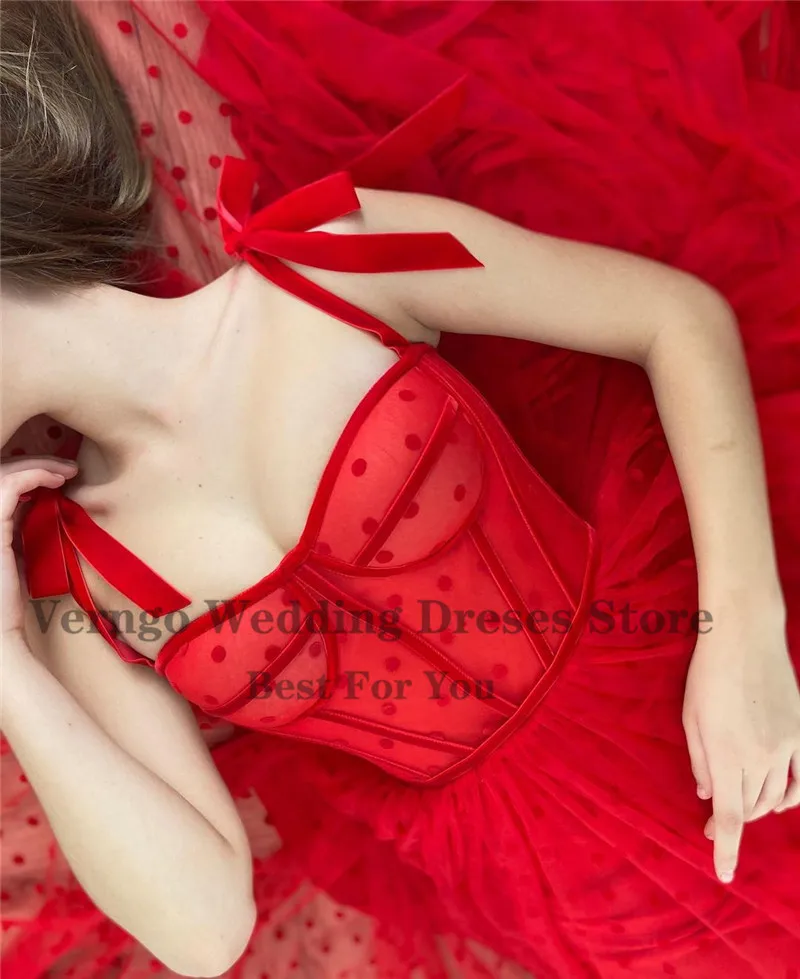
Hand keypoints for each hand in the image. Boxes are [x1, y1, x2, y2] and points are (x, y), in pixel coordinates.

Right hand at [1, 456, 78, 636]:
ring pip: (2, 472)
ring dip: (38, 465)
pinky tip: (57, 479)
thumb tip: (40, 502)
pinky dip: (35, 474)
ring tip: (68, 471)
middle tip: (68, 469)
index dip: (25, 471)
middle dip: (34, 463)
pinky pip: (10, 485)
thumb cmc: (6, 599)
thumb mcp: (16, 553)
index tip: (57, 475)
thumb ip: (21, 527)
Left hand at [683, 598, 799, 884]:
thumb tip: (706, 794)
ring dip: (758, 807)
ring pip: (776, 797)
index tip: (723, 873)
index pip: (729, 817)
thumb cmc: (706, 675)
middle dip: (734, 820)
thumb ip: (699, 760)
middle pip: (751, 808)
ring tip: (741, 803)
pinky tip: (782, 802)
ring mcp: (785, 747)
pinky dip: (792, 797)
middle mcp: (758, 757)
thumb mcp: (690, 718)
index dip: (726, 849)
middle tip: (715, 819)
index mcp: (725, 754)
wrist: (745, 637)